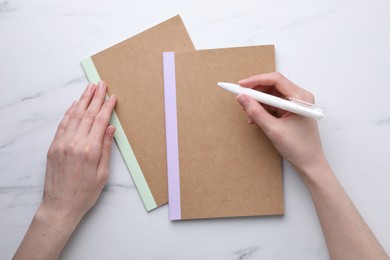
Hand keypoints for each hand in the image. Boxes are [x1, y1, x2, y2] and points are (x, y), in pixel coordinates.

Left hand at [14, 82, 116, 259]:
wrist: (60, 205)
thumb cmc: (84, 193)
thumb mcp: (102, 174)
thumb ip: (105, 148)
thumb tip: (110, 128)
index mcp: (89, 150)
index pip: (100, 121)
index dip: (107, 107)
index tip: (113, 97)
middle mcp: (74, 143)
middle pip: (87, 114)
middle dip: (95, 97)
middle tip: (101, 84)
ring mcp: (62, 143)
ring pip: (74, 116)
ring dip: (82, 100)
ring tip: (89, 88)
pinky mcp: (53, 146)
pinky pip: (63, 124)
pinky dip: (69, 112)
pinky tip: (75, 105)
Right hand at [236, 72, 325, 173]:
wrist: (309, 163)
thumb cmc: (299, 148)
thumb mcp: (274, 130)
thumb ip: (256, 113)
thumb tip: (242, 98)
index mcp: (300, 98)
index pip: (276, 80)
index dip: (256, 80)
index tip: (241, 85)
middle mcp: (299, 97)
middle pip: (272, 86)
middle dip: (256, 93)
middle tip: (242, 99)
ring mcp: (294, 104)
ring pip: (270, 96)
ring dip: (257, 104)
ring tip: (249, 116)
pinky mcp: (289, 111)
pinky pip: (272, 105)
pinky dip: (262, 110)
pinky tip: (255, 119)